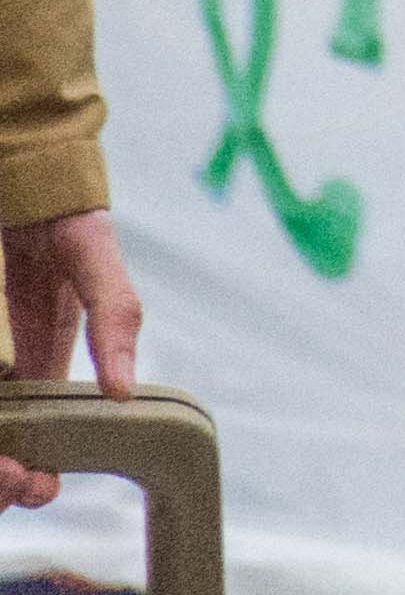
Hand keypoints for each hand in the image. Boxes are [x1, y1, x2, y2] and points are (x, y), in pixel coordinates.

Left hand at [0, 206, 134, 502]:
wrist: (31, 185)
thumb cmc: (74, 225)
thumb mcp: (100, 271)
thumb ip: (116, 321)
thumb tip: (123, 392)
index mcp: (59, 361)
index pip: (51, 435)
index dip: (41, 472)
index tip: (44, 489)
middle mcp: (23, 368)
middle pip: (12, 440)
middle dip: (8, 473)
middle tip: (14, 481)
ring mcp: (1, 357)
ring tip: (3, 465)